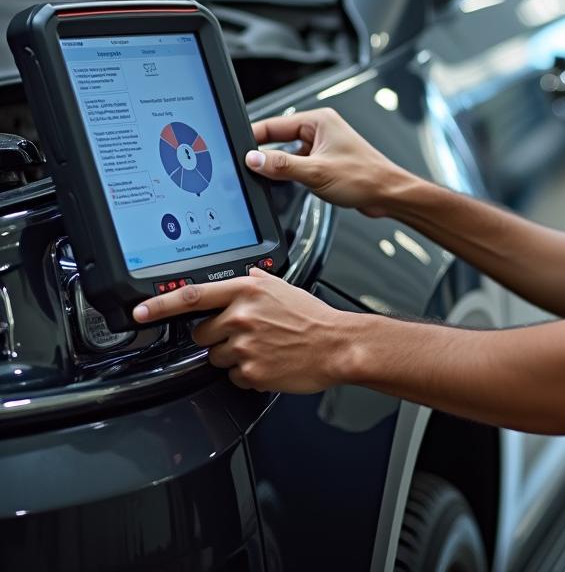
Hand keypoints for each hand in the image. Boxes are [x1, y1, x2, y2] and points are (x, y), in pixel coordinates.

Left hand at [132, 268, 354, 392]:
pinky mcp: (249, 372)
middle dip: (217, 337)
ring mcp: (244, 346)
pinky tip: (268, 363)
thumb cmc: (313, 318)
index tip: (139, 312)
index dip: (159, 305)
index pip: (191, 296)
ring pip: (216, 358)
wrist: (336, 345)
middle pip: (201, 334)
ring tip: (263, 350)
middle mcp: (241, 316)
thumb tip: (241, 276)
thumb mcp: (283, 288)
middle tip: (245, 336)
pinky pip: (233, 377)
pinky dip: (248, 374)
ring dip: (234, 357)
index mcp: (247, 291)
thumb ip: (256, 281)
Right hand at [246, 107, 407, 215]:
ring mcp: (322, 146)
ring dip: (278, 165)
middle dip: (264, 152)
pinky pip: (298, 164)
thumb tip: (254, 159)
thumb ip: (282, 166)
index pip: (275, 124)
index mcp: (319, 121)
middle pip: (279, 139)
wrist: (388, 194)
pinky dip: (289, 174)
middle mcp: (320, 130)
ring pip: (288, 154)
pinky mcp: (324, 162)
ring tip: (266, 177)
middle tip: (245, 166)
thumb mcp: (316, 172)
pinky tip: (284, 184)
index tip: (235, 149)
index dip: (253, 137)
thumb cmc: (365, 177)